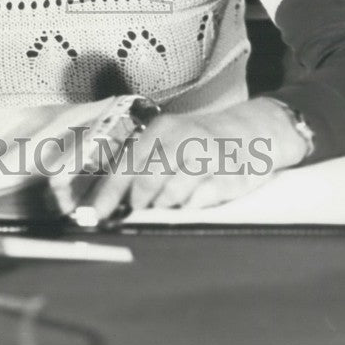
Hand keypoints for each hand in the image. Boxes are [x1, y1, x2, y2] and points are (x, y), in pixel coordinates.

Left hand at [90, 98, 309, 219]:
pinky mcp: (229, 177)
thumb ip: (143, 164)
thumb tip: (111, 198)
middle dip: (139, 201)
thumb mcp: (169, 140)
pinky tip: (193, 199)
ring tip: (170, 201)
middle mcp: (184, 139)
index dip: (109, 193)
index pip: (128, 164)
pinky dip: (190, 208)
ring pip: (172, 194)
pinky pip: (199, 202)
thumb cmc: (199, 141)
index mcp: (162, 129)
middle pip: (147, 180)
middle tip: (141, 208)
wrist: (249, 132)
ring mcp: (208, 157)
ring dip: (165, 206)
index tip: (95, 215)